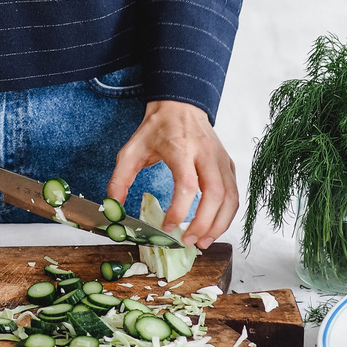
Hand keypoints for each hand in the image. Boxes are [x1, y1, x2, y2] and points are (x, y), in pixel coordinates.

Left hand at [107, 100, 237, 248]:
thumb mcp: (132, 149)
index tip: (167, 227)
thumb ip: (120, 178)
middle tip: (188, 241)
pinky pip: (234, 193)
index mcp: (180, 148)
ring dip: (220, 224)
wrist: (180, 104)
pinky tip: (213, 227)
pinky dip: (226, 214)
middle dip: (204, 223)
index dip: (180, 210)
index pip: (187, 184)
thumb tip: (112, 207)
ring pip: (230, 196)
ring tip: (203, 242)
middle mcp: (205, 153)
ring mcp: (220, 158)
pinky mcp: (228, 163)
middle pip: (215, 193)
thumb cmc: (157, 128)